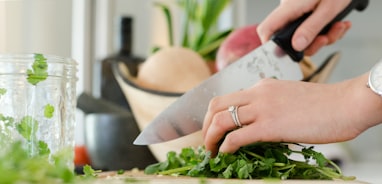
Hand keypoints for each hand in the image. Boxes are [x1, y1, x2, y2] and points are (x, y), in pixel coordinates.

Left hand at [202, 74, 381, 155]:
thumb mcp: (288, 97)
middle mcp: (257, 93)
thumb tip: (256, 122)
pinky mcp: (269, 126)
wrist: (345, 104)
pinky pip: (237, 137)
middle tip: (207, 141)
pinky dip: (225, 147)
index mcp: (261, 86)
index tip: (213, 129)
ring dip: (210, 138)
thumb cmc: (322, 104)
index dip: (213, 115)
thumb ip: (269, 104)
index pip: (226, 98)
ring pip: (221, 120)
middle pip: (215, 106)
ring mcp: (262, 108)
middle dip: (205, 125)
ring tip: (211, 151)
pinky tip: (225, 154)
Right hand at [257, 0, 351, 55]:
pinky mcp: (307, 12)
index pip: (267, 29)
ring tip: (339, 26)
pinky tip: (338, 23)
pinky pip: (311, 28)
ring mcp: (298, 11)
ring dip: (324, 37)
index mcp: (289, 7)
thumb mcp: (328, 9)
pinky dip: (327, 30)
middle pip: (289, 38)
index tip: (285, 54)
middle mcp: (290, 10)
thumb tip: (297, 46)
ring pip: (304, 35)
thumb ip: (311, 28)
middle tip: (326, 39)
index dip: (270, 45)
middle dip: (312, 44)